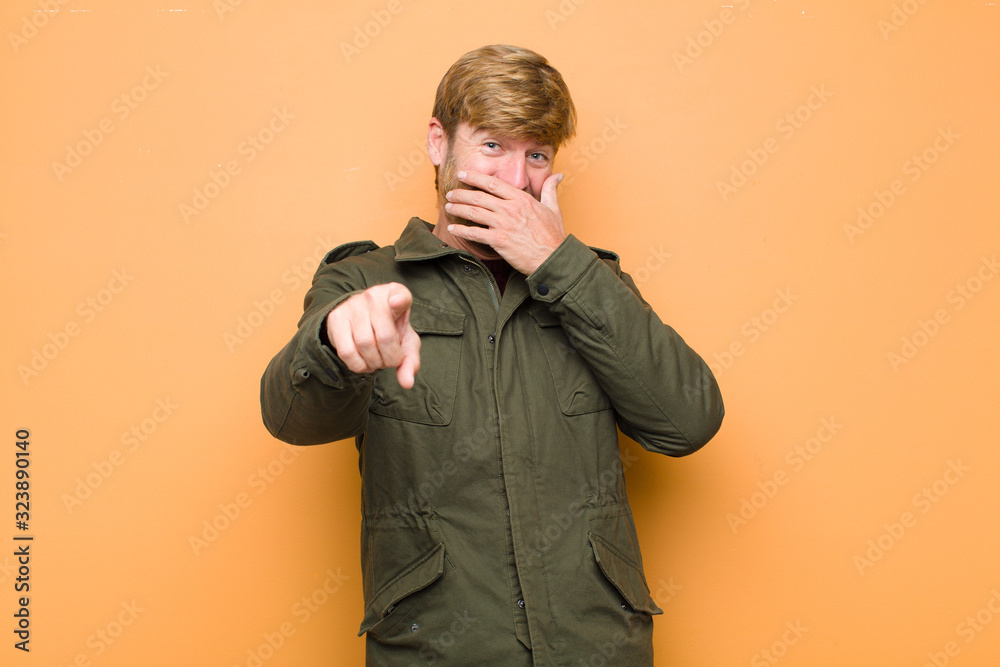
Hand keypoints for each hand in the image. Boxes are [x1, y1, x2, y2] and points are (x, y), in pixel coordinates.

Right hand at [325, 283, 420, 388]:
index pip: (399, 294)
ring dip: (374, 363)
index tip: (397, 303)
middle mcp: (373, 296)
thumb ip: (410, 361)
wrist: (361, 321)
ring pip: (365, 345)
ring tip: (377, 360)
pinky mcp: (336, 319)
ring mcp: (352, 306)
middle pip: (385, 336)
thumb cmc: (390, 329)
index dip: (399, 300)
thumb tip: (407, 383)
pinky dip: (358, 365)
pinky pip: (347, 351)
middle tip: (390, 360)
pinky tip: (364, 362)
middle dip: (391, 359)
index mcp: (396, 294)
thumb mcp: (406, 342)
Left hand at [444, 170, 565, 274]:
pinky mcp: (499, 241)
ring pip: (474, 212)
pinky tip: (453, 229)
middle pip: (479, 197)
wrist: (552, 259)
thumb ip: (550, 190)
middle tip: (451, 193)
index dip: (474, 177)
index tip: (463, 174)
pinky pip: (475, 233)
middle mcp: (510, 209)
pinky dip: (461, 230)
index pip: (492, 183)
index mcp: (522, 199)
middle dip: (461, 193)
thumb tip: (557, 176)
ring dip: (458, 208)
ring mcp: (503, 224)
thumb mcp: (554, 209)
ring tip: (448, 207)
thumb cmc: (553, 236)